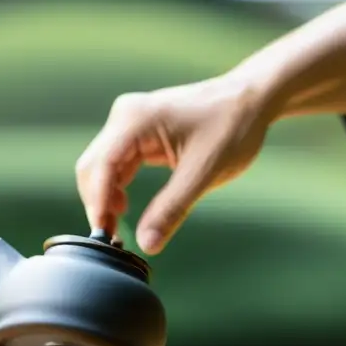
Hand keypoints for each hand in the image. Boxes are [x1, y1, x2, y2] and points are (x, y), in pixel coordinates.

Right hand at [75, 74, 272, 254]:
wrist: (252, 100)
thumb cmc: (232, 127)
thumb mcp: (203, 173)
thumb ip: (172, 209)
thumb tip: (147, 245)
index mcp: (136, 121)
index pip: (100, 167)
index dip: (97, 204)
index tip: (103, 236)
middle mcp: (126, 117)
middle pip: (94, 167)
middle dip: (98, 204)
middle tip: (112, 239)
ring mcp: (132, 122)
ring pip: (103, 167)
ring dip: (106, 198)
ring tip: (118, 230)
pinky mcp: (141, 131)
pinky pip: (118, 163)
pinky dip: (117, 188)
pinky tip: (125, 209)